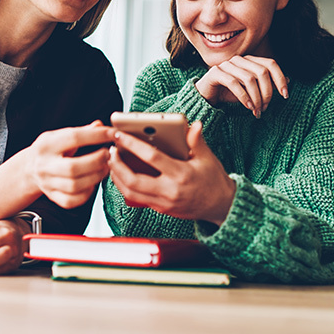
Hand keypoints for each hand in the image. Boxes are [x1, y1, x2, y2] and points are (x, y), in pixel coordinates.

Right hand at [20, 120, 114, 208]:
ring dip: (96, 177)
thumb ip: (81, 131)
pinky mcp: (52, 197)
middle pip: (73, 167)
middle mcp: (45, 165)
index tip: (112, 133)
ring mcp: (47, 183)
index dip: (96, 136)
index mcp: (46, 145)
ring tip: (105, 168)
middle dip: (96, 161)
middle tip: (108, 154)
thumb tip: (99, 125)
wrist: (29, 168)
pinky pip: (71, 201)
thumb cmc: (49, 149)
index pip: (74, 138)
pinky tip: (93, 183)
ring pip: (74, 186)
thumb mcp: (60, 135)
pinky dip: (86, 194)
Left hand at [108, 121, 235, 225]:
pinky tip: (121, 175)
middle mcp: (170, 191)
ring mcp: (164, 203)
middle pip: (134, 180)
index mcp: (181, 175)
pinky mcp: (161, 210)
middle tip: (111, 151)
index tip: (119, 135)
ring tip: (112, 162)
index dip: (133, 145)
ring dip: (117, 177)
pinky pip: (136, 199)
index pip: (152, 158)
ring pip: (131, 193)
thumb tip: (194, 124)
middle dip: (117, 165)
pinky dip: (125, 186)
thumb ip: (197, 141)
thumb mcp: (207, 158)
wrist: (222, 207)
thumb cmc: (214, 180)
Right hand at [195, 55, 287, 116]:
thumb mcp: (251, 90)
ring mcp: (226, 65)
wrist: (206, 96)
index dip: (280, 79)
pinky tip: (248, 107)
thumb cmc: (229, 93)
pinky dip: (244, 97)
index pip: (270, 64)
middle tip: (265, 108)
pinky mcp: (216, 72)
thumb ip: (267, 84)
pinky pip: (234, 83)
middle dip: (267, 93)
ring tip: (257, 111)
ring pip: (249, 79)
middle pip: (262, 72)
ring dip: (256, 98)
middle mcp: (239, 59)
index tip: (285, 95)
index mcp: (249, 60)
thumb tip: (288, 80)